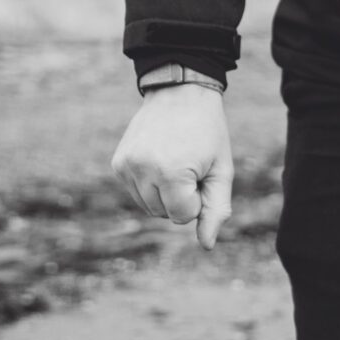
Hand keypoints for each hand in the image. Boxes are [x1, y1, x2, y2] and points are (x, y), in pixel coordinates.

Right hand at [110, 85, 232, 250]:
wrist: (180, 93)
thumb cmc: (208, 134)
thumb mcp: (222, 171)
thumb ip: (216, 211)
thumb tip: (206, 246)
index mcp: (170, 173)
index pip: (183, 216)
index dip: (198, 198)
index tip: (201, 172)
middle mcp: (142, 170)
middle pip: (164, 214)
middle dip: (182, 197)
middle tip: (190, 165)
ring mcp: (125, 166)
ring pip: (148, 207)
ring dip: (165, 194)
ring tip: (176, 162)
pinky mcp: (117, 164)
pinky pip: (136, 193)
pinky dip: (150, 185)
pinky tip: (160, 160)